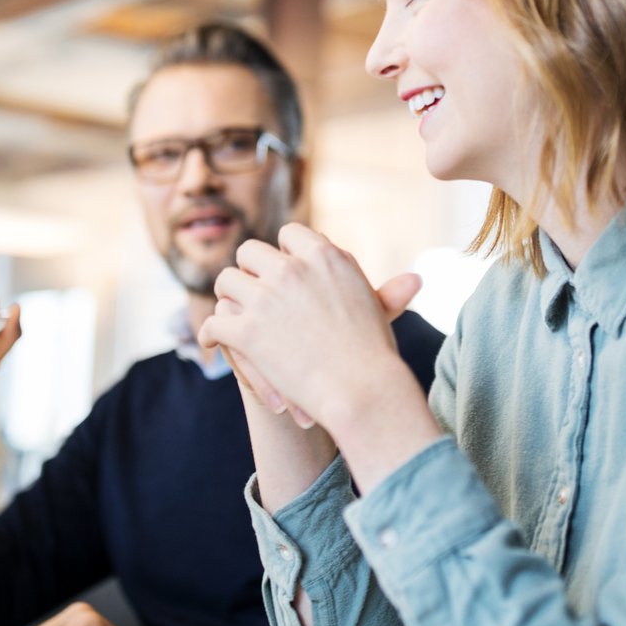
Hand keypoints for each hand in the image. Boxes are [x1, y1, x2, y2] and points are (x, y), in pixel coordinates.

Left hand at [200, 223, 421, 430]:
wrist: (361, 390)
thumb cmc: (376, 355)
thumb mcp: (379, 313)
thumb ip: (388, 292)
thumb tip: (416, 279)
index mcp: (324, 255)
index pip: (290, 234)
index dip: (283, 252)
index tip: (281, 268)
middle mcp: (292, 268)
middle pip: (250, 251)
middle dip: (249, 270)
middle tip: (249, 290)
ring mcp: (266, 298)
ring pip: (226, 280)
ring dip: (226, 297)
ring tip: (229, 312)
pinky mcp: (246, 330)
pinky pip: (214, 321)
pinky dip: (209, 333)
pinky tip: (211, 342)